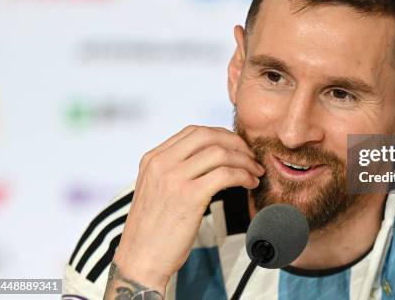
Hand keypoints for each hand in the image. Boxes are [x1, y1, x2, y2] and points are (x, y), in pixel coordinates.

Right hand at [109, 125, 263, 294]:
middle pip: (208, 135)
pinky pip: (226, 174)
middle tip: (250, 157)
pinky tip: (250, 184)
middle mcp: (161, 163)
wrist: (139, 261)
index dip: (221, 135)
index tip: (236, 147)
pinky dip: (244, 175)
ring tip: (255, 173)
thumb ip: (175, 170)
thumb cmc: (152, 231)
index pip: (193, 132)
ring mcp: (174, 178)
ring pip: (220, 153)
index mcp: (153, 159)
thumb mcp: (156, 189)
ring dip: (245, 161)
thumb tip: (210, 159)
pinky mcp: (189, 196)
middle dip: (236, 143)